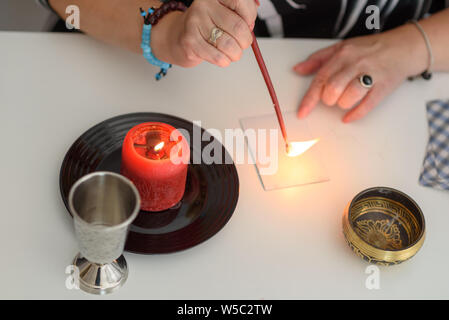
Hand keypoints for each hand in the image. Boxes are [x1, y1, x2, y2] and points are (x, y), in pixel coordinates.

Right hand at [152, 0, 257, 67]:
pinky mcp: (190, 41)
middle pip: (238, 27)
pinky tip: (223, 58)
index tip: (248, 26)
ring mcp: (195, 22)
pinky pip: (218, 57)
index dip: (250, 17)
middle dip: (246, 41)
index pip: (241, 1)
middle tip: (243, 44)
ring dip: (236, 54)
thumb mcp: (224, 13)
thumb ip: (241, 15)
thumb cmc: (206, 26)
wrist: (178, 36)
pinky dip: (225, 61)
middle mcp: (204, 5)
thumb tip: (250, 25)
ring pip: (229, 45)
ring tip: (233, 53)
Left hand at [294, 25, 427, 122]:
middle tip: (333, 97)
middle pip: (333, 89)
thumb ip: (318, 59)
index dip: (309, 99)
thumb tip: (298, 69)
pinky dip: (355, 114)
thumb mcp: (341, 48)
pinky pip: (366, 106)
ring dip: (343, 104)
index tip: (302, 112)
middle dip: (329, 99)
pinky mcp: (384, 87)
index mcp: (343, 54)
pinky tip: (349, 116)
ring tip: (346, 99)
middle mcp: (356, 63)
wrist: (403, 47)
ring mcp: (371, 75)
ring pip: (349, 97)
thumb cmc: (370, 50)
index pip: (321, 79)